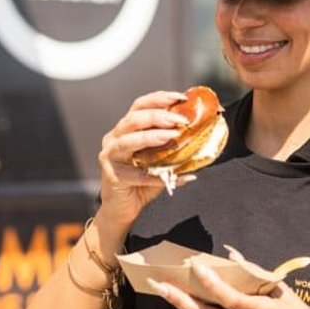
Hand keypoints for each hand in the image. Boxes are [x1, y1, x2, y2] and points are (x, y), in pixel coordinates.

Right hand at [95, 90, 193, 252]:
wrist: (123, 210)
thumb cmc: (141, 182)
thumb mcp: (159, 159)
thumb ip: (172, 145)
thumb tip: (200, 134)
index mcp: (125, 129)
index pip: (140, 105)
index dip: (160, 98)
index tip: (182, 98)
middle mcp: (113, 138)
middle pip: (133, 118)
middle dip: (159, 116)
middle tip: (181, 120)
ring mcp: (109, 156)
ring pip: (128, 140)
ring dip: (152, 136)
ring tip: (173, 136)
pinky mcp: (111, 175)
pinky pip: (135, 173)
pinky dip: (156, 175)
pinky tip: (177, 177)